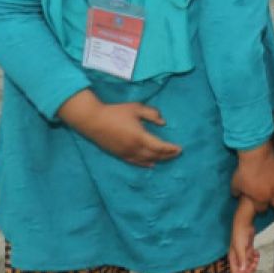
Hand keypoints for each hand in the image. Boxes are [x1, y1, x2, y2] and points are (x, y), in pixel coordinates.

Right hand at [59, 92, 180, 166]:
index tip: (180, 149)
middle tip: (177, 153)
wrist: (93, 120)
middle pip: (155, 155)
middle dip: (167, 155)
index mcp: (140, 136)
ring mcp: (126, 153)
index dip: (171, 149)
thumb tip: (163, 122)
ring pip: (146, 160)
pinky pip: (135, 162)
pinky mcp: (119, 155)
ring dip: (158, 160)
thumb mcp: (136, 108)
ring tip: (168, 158)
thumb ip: (152, 114)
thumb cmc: (116, 112)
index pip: (160, 147)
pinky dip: (145, 164)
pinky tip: (151, 164)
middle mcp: (134, 148)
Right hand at [227, 220, 258, 272]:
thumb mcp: (240, 248)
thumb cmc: (240, 235)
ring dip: (253, 262)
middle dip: (250, 268)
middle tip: (256, 263)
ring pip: (248, 263)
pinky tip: (257, 253)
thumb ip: (242, 259)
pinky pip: (251, 256)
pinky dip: (255, 257)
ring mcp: (243, 252)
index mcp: (233, 258)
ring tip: (257, 257)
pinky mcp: (248, 248)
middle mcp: (237, 257)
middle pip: (243, 268)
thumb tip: (242, 270)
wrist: (243, 223)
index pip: (236, 271)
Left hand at [232, 142, 273, 210]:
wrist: (256, 156)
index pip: (262, 209)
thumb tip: (236, 195)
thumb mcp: (235, 184)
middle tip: (271, 199)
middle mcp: (273, 194)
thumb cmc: (244, 171)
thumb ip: (237, 192)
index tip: (257, 203)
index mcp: (260, 199)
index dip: (259, 207)